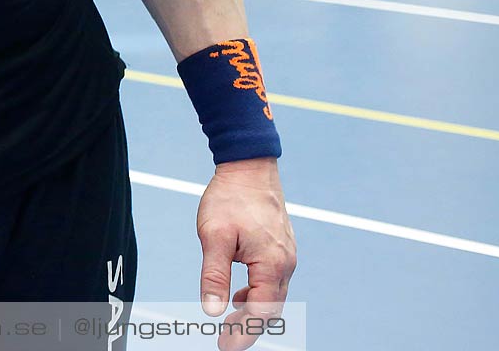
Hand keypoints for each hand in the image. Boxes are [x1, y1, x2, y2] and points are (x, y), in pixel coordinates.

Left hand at [196, 157, 295, 350]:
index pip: (261, 311)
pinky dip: (257, 294)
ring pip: (273, 295)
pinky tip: (239, 296)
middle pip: (271, 307)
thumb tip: (212, 311)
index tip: (226, 346)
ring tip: (231, 322)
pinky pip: (272, 280)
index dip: (244, 332)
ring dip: (254, 311)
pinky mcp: (281, 247)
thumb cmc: (230, 198)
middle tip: (226, 341)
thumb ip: (214, 276)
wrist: (248, 166)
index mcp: (272, 264)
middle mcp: (286, 263)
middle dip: (250, 327)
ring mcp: (286, 254)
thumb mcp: (214, 237)